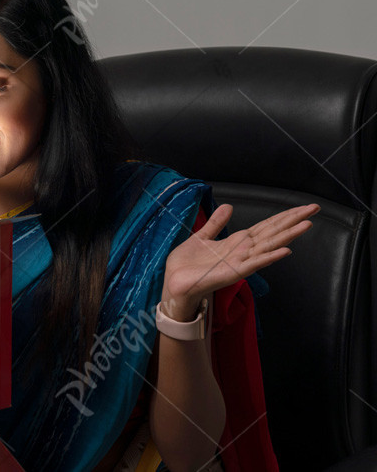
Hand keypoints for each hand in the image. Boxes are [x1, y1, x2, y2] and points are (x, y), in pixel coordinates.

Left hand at [161, 203, 319, 319]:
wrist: (174, 283)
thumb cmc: (187, 264)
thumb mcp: (201, 237)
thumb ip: (216, 223)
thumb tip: (228, 206)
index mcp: (237, 242)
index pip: (266, 225)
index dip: (284, 216)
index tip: (303, 207)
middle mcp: (243, 250)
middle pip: (273, 232)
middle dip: (293, 220)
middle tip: (314, 209)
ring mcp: (241, 261)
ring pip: (269, 245)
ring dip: (288, 235)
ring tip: (306, 225)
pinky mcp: (233, 272)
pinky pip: (254, 263)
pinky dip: (269, 256)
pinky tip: (284, 250)